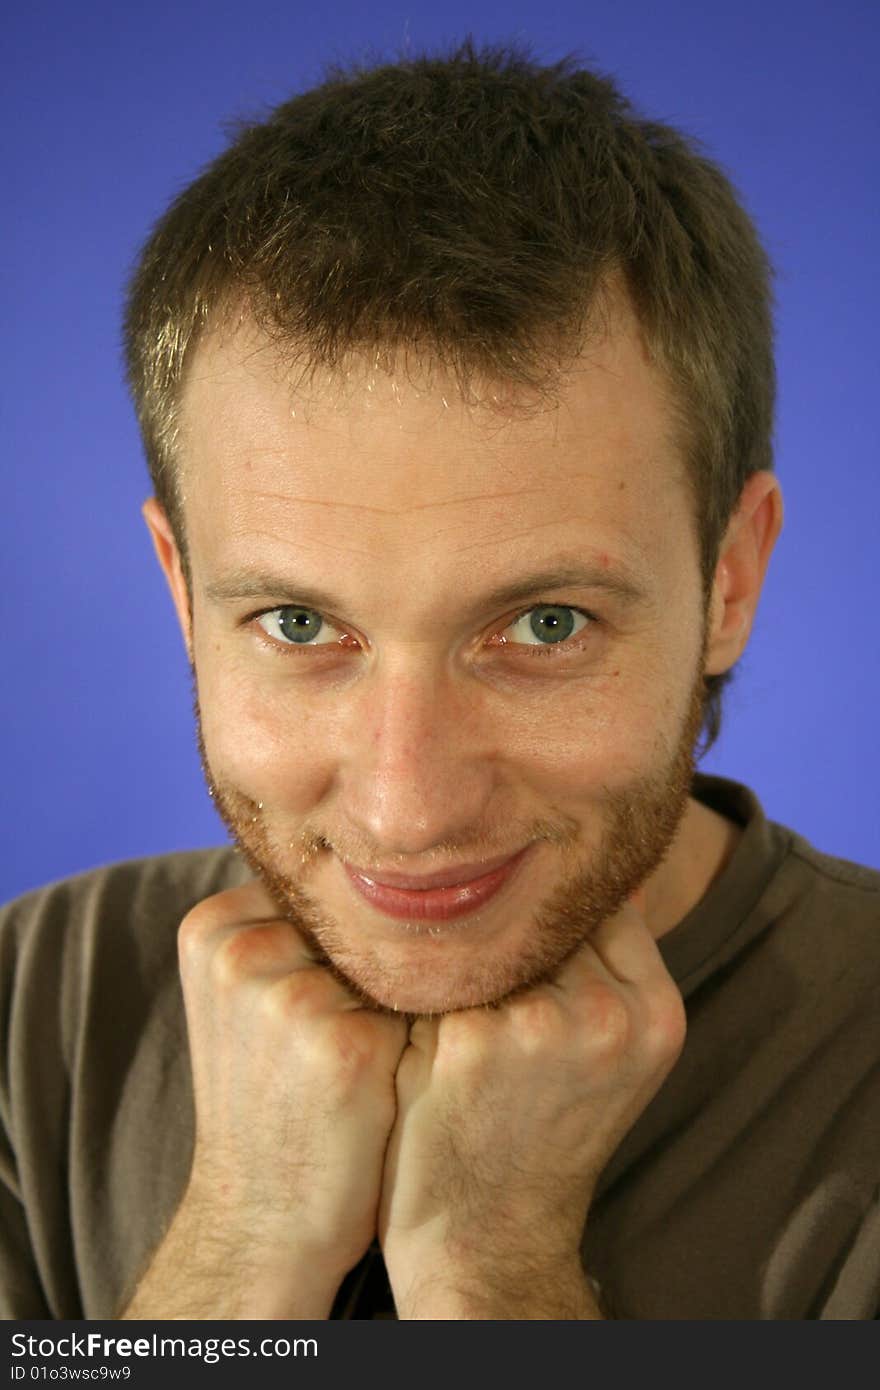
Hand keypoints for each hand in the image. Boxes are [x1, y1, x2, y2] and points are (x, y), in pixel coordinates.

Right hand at [123, 879, 406, 1319]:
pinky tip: (397, 1079)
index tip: (340, 988)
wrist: (260, 1219)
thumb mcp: (246, 995)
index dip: (350, 935)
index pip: (326, 888)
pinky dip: (427, 1036)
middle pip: (363, 919)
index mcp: (211, 926)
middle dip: (379, 963)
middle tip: (356, 1029)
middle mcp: (243, 950)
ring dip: (409, 999)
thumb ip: (288, 923)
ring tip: (376, 1057)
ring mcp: (293, 997)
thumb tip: (386, 858)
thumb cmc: (269, 1098)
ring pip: (399, 960)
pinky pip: (423, 1008)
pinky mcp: (348, 1045)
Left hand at [377, 896, 685, 1318]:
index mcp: (656, 1011)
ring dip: (461, 961)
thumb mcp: (611, 1050)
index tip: (523, 951)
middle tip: (487, 994)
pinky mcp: (469, 1040)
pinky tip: (422, 1034)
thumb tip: (588, 870)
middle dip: (507, 940)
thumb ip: (609, 963)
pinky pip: (434, 971)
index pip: (602, 904)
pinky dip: (419, 993)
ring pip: (487, 936)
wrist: (489, 1237)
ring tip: (455, 1015)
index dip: (552, 920)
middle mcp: (609, 1014)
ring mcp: (540, 1025)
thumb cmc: (543, 1132)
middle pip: (542, 917)